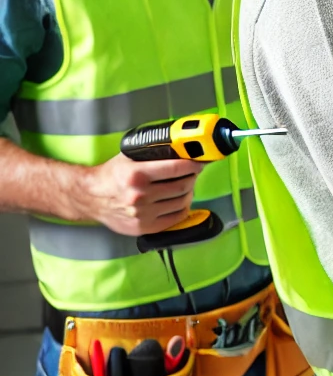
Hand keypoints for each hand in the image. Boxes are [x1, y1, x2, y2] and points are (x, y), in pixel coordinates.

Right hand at [75, 154, 202, 235]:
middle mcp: (140, 196)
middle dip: (192, 177)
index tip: (199, 162)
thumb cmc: (112, 174)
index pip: (177, 168)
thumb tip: (182, 148)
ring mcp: (143, 214)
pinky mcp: (143, 227)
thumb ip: (153, 153)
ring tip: (186, 186)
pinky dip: (183, 208)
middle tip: (192, 173)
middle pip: (182, 186)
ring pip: (181, 202)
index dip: (193, 164)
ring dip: (189, 192)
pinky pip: (175, 218)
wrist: (90, 198)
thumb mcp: (130, 156)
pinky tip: (180, 201)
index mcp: (137, 174)